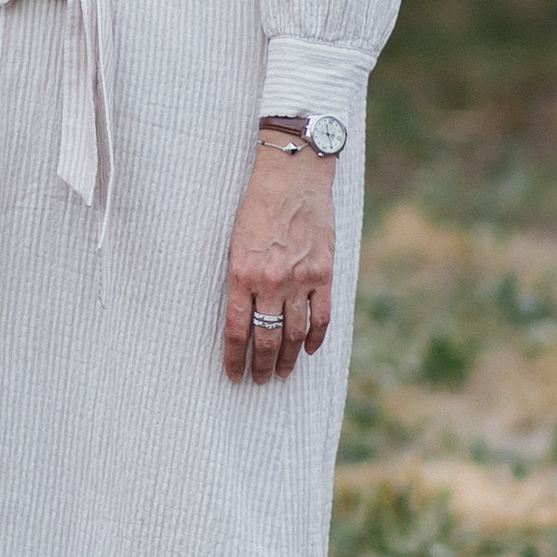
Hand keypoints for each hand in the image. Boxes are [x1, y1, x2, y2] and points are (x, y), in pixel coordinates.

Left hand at [221, 133, 334, 382]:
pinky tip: (307, 350)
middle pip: (265, 338)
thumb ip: (238, 278)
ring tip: (280, 373)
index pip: (235, 330)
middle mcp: (270, 282)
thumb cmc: (256, 205)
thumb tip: (239, 314)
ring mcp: (300, 279)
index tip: (233, 375)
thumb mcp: (234, 240)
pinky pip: (321, 316)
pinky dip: (314, 338)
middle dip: (260, 365)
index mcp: (241, 273)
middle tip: (257, 380)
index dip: (234, 358)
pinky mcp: (324, 273)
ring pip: (293, 333)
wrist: (292, 176)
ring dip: (286, 358)